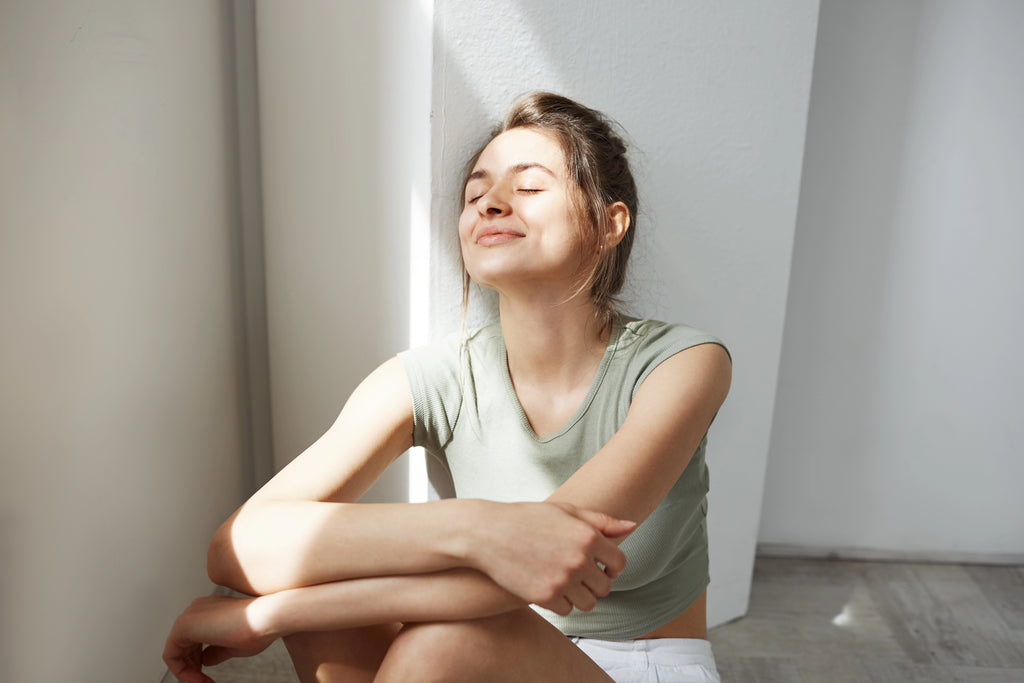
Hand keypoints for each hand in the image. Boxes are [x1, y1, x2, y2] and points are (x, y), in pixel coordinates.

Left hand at [163, 594, 276, 682]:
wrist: (266, 618)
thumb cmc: (258, 628)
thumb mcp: (233, 645)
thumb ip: (215, 651)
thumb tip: (204, 660)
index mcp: (210, 611)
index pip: (193, 642)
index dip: (198, 664)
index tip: (208, 678)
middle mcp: (197, 610)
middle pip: (182, 646)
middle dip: (191, 669)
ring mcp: (190, 615)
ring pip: (175, 650)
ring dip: (186, 671)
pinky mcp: (184, 624)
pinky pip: (171, 654)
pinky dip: (181, 671)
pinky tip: (198, 678)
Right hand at [470, 501, 634, 615]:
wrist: (486, 533)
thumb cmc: (526, 518)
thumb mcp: (565, 511)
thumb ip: (601, 521)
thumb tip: (632, 527)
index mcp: (588, 536)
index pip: (619, 564)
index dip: (612, 567)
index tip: (601, 567)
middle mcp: (579, 560)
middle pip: (605, 587)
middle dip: (594, 583)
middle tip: (576, 574)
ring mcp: (562, 580)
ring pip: (588, 603)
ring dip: (580, 596)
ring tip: (563, 582)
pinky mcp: (545, 597)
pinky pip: (567, 610)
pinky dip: (560, 603)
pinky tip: (547, 586)